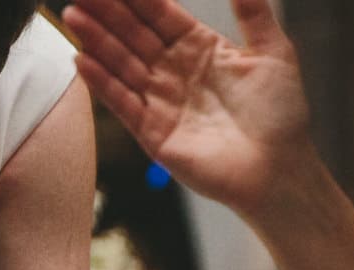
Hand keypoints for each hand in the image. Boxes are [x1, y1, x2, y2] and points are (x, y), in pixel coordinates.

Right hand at [63, 0, 316, 217]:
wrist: (277, 170)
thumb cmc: (281, 116)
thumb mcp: (273, 52)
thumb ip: (254, 12)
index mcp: (200, 48)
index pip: (159, 14)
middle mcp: (175, 72)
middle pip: (133, 34)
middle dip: (106, 12)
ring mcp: (162, 101)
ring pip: (122, 64)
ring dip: (96, 41)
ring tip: (73, 16)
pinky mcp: (153, 133)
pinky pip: (122, 103)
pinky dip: (102, 83)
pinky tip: (82, 61)